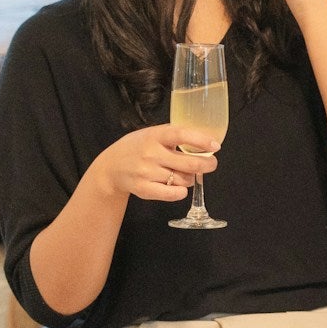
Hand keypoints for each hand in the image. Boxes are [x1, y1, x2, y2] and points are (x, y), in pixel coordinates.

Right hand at [85, 125, 220, 202]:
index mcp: (155, 136)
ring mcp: (146, 172)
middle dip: (207, 165)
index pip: (181, 135)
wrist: (110, 167)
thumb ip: (175, 135)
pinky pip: (172, 194)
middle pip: (189, 163)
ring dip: (191, 178)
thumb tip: (207, 141)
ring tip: (184, 174)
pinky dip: (181, 192)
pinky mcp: (144, 189)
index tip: (216, 146)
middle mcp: (151, 154)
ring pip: (184, 179)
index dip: (201, 141)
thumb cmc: (138, 147)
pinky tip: (180, 188)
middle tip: (211, 164)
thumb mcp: (153, 134)